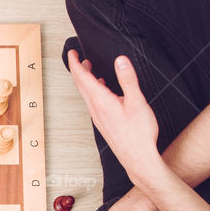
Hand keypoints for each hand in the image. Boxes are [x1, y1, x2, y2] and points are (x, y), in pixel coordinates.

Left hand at [68, 51, 161, 183]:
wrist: (137, 158)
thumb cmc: (138, 133)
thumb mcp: (137, 101)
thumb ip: (128, 79)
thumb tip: (120, 60)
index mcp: (101, 101)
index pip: (82, 77)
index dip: (75, 63)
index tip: (71, 53)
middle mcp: (95, 109)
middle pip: (80, 85)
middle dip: (78, 69)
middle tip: (78, 57)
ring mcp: (98, 117)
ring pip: (86, 94)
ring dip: (85, 80)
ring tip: (90, 69)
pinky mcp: (103, 123)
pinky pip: (93, 102)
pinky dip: (93, 91)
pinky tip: (103, 90)